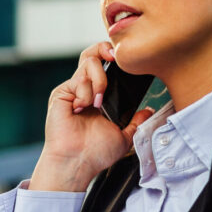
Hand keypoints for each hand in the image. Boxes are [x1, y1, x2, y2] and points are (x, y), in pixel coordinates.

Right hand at [29, 41, 153, 191]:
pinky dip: (86, 93)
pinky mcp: (61, 93)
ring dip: (99, 81)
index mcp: (97, 97)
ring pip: (88, 63)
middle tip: (115, 58)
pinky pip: (78, 80)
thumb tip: (150, 110)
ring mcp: (71, 90)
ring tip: (97, 104)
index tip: (125, 59)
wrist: (77, 163)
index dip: (112, 56)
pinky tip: (82, 109)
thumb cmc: (95, 153)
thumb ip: (135, 122)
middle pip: (92, 54)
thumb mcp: (123, 136)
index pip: (104, 66)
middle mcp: (83, 90)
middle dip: (104, 49)